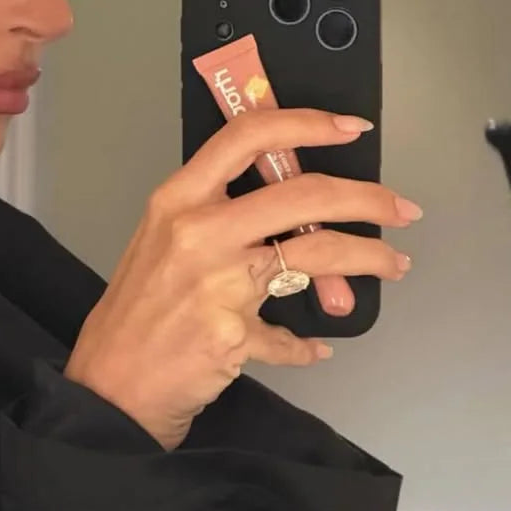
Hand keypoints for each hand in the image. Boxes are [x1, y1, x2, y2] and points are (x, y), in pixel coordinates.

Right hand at [64, 108, 420, 449]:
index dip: (308, 124)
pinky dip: (306, 345)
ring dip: (368, 258)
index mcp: (178, 199)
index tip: (349, 127)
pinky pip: (290, 335)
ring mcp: (218, 283)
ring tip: (392, 264)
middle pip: (304, 194)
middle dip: (368, 198)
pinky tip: (314, 347)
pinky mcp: (234, 333)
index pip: (248, 137)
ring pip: (317, 254)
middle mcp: (199, 232)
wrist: (110, 385)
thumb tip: (286, 207)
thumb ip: (216, 216)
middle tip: (400, 208)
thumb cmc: (134, 314)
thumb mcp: (161, 242)